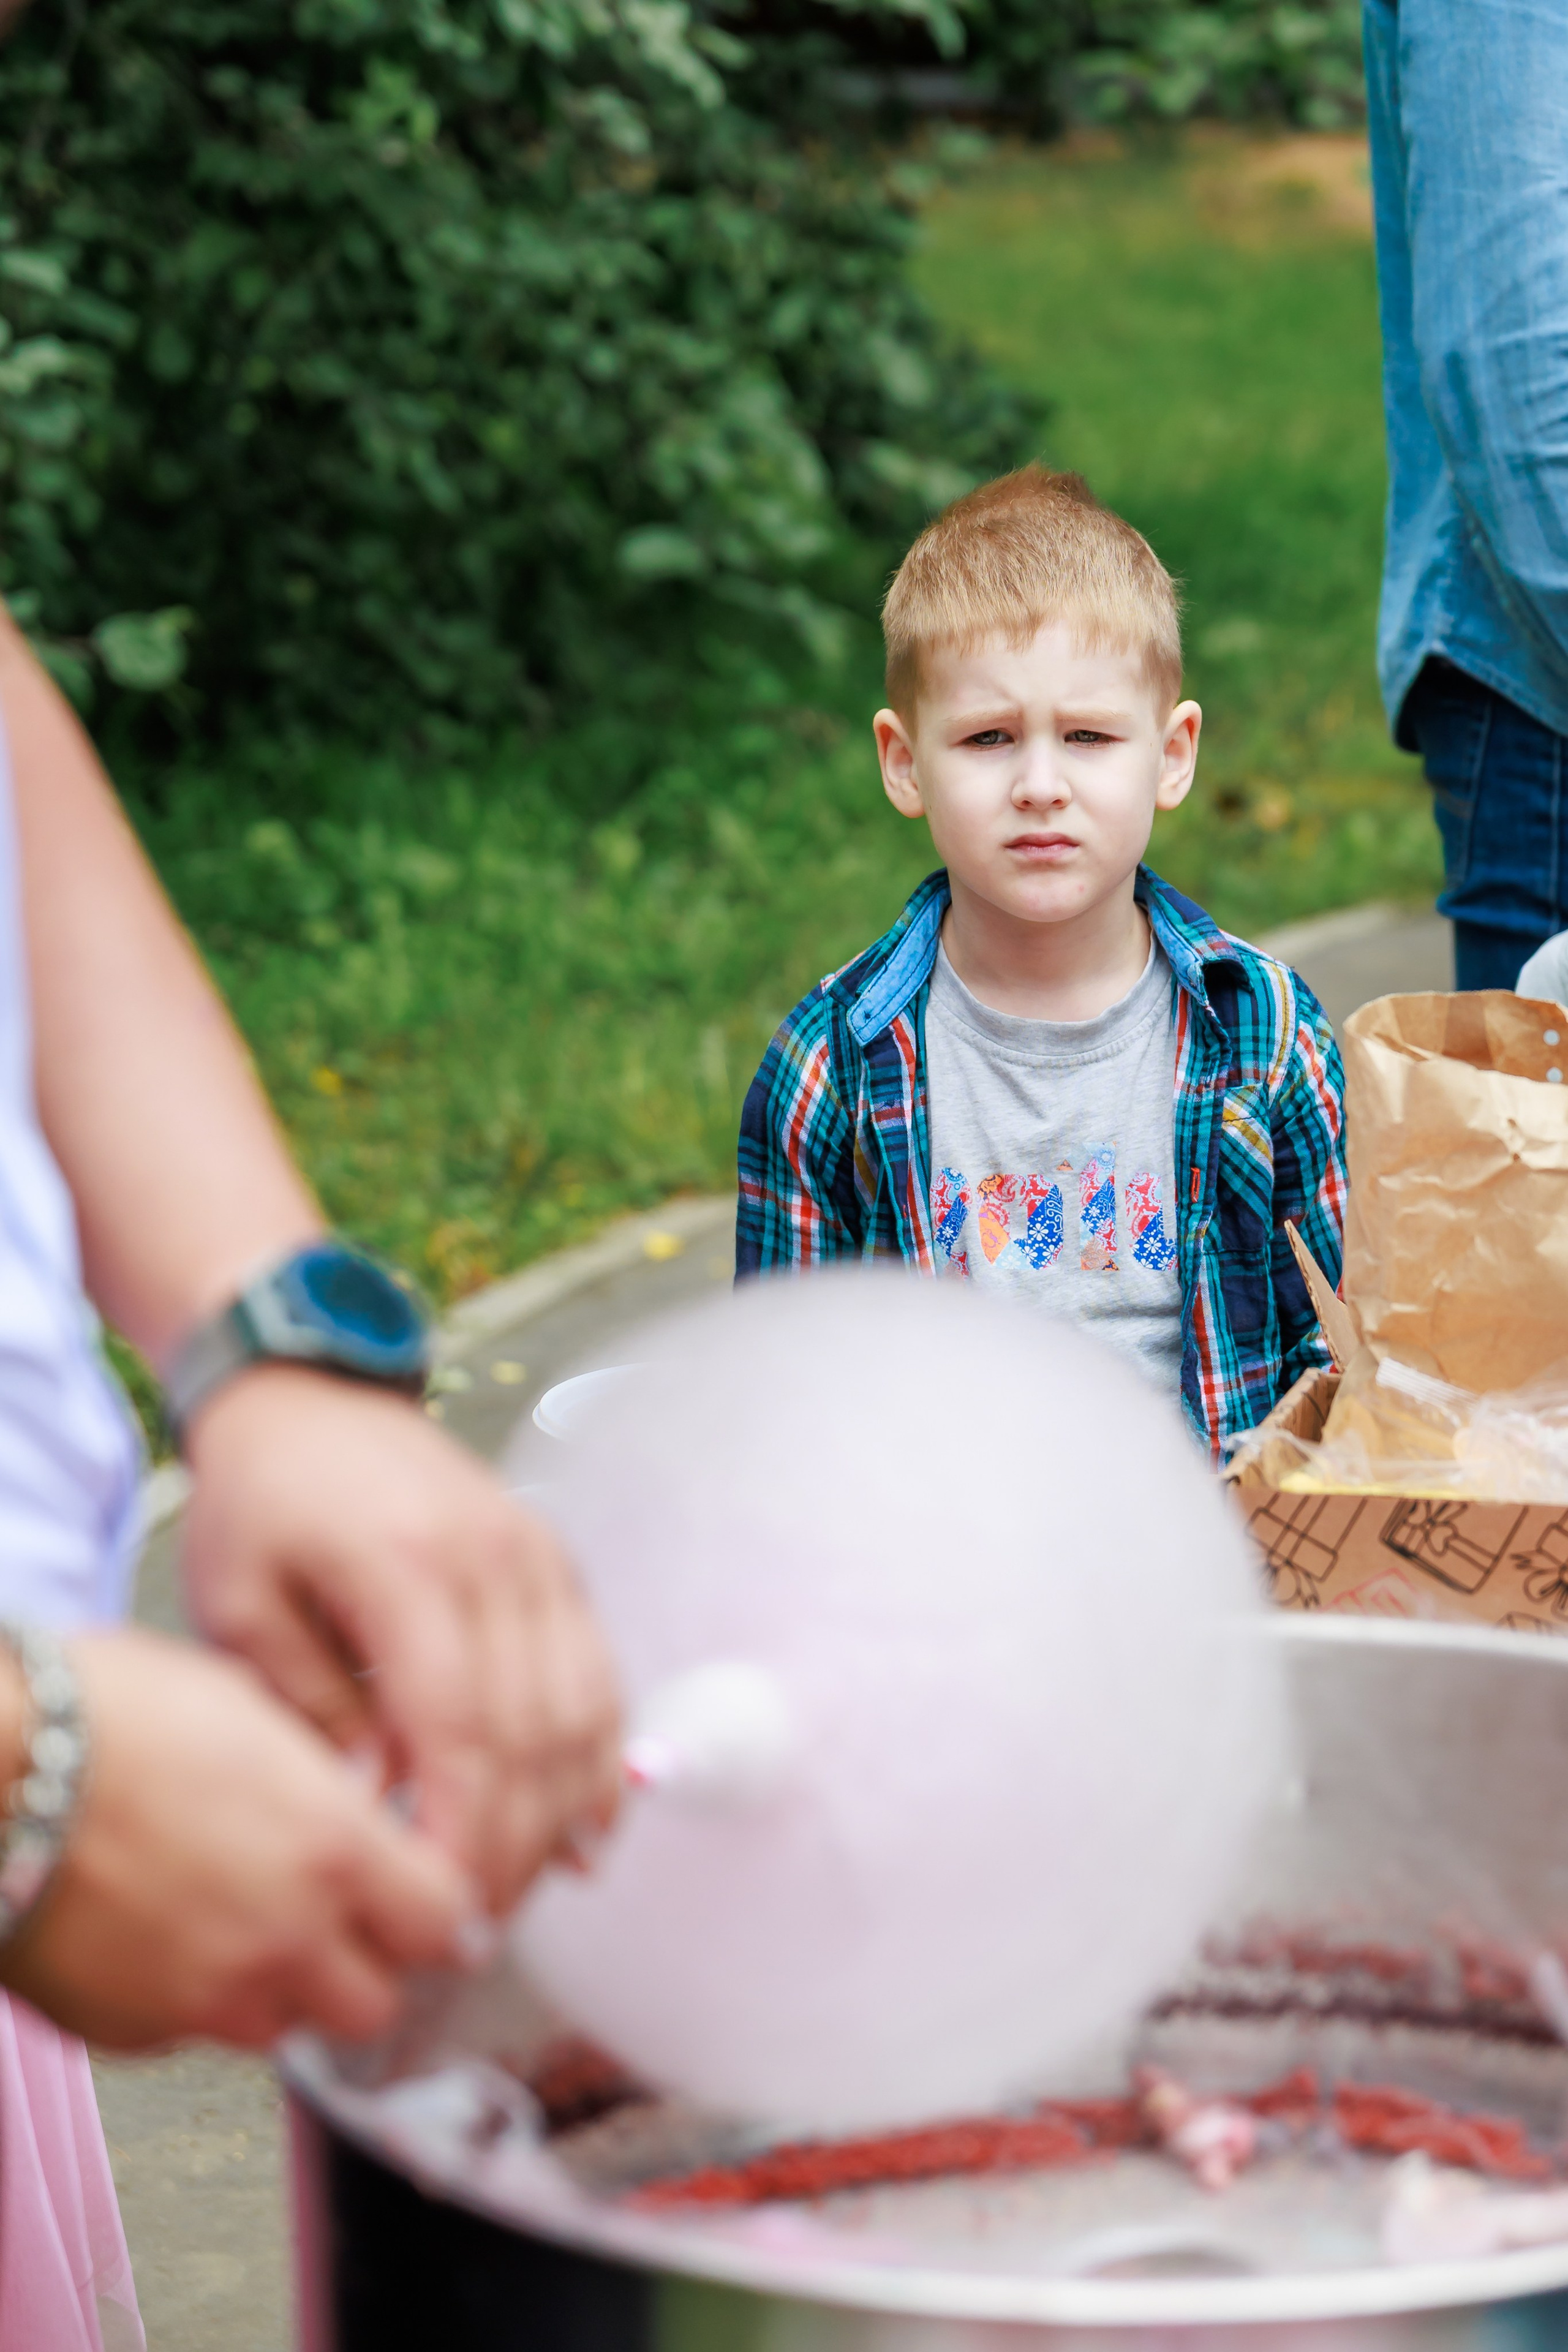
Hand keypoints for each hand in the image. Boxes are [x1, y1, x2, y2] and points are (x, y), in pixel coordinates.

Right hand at [0, 1629, 469, 2048]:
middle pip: (377, 2002)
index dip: (441, 1910)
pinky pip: (198, 2034)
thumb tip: (361, 1806)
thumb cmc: (110, 1712)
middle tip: (341, 1921)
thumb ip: (324, 1782)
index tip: (428, 1895)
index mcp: (331, 1850)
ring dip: (285, 1990)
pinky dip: (199, 2001)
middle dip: (369, 1966)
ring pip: (288, 2029)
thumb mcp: (252, 1710)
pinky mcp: (137, 2031)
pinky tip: (168, 1936)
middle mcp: (283, 1939)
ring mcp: (207, 1998)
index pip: (444, 1922)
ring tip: (243, 1924)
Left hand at [179, 1367, 622, 1913]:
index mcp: (409, 1567)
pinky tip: (585, 1824)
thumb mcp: (241, 1604)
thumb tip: (373, 1808)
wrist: (312, 1396)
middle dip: (512, 1845)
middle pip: (532, 1732)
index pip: (462, 1727)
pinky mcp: (556, 1564)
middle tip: (475, 1926)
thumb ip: (308, 1706)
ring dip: (563, 1812)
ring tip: (524, 1891)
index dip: (464, 1830)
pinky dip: (600, 1755)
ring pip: (582, 1709)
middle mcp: (495, 1560)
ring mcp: (538, 1558)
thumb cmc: (263, 1500)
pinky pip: (599, 1672)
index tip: (441, 1906)